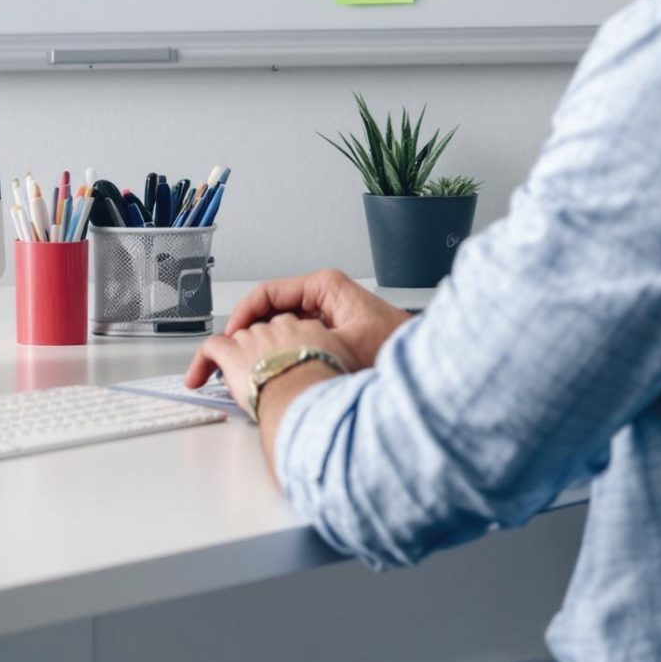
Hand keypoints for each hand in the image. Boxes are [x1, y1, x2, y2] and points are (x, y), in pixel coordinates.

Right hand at [186, 269, 408, 388]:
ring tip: (249, 369)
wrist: (432, 365)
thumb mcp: (344, 346)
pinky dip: (283, 354)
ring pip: (283, 327)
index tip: (228, 338)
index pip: (268, 294)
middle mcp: (327, 297)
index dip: (242, 317)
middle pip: (272, 311)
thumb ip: (303, 346)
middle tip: (231, 358)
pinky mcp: (336, 334)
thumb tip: (272, 358)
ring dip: (265, 347)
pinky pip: (297, 340)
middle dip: (250, 335)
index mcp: (326, 287)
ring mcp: (330, 315)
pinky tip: (276, 375)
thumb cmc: (400, 349)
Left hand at [186, 314, 355, 419]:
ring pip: (237, 341)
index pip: (290, 331)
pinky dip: (201, 362)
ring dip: (234, 360)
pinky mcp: (231, 351)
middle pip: (262, 334)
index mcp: (306, 329)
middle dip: (259, 355)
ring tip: (235, 382)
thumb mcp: (342, 367)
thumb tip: (331, 375)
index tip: (281, 364)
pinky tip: (197, 378)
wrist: (306, 395)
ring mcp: (253, 338)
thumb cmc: (324, 388)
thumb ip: (330, 363)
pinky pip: (211, 348)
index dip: (283, 349)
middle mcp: (277, 329)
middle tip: (260, 378)